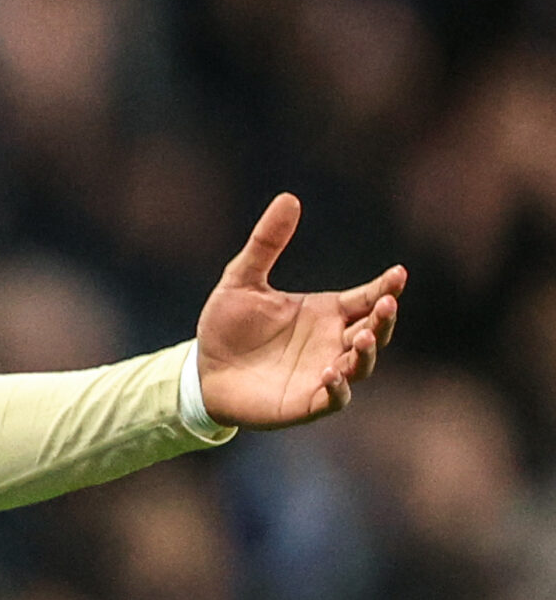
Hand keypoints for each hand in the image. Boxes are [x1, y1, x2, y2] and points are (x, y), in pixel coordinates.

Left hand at [195, 194, 403, 429]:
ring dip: (366, 353)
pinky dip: (337, 388)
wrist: (201, 370)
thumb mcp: (241, 280)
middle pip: (374, 330)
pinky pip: (334, 398)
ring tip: (363, 339)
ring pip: (361, 365)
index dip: (386, 287)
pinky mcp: (306, 402)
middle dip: (384, 318)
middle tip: (386, 304)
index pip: (367, 298)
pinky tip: (330, 373)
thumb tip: (288, 198)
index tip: (398, 274)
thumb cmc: (227, 326)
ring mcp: (323, 373)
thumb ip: (266, 243)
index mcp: (327, 312)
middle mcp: (332, 341)